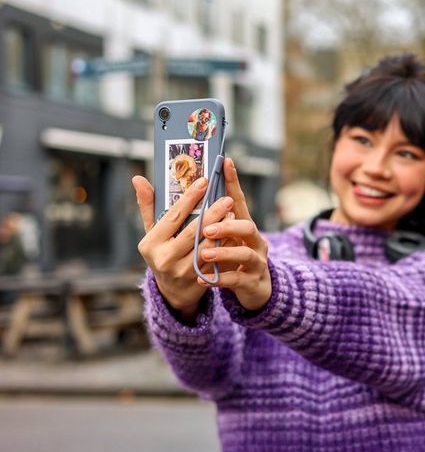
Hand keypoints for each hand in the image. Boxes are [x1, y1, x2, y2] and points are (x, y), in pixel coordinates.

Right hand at [132, 174, 237, 319]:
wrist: (172, 291)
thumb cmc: (162, 252)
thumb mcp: (152, 232)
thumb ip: (148, 206)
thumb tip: (138, 178)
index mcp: (151, 244)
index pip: (173, 216)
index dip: (190, 198)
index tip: (204, 181)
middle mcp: (165, 259)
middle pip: (193, 232)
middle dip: (212, 214)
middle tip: (226, 198)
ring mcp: (182, 272)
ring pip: (207, 247)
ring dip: (222, 230)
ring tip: (232, 214)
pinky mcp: (199, 281)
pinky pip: (216, 261)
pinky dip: (226, 246)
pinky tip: (234, 233)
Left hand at [197, 158, 271, 311]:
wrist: (252, 289)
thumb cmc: (227, 257)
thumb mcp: (215, 237)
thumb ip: (189, 215)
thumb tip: (142, 181)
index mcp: (242, 226)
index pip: (239, 201)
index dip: (234, 182)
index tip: (226, 162)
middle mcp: (253, 240)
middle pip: (247, 227)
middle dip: (228, 225)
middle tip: (207, 228)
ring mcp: (255, 261)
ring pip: (245, 253)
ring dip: (224, 252)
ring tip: (204, 253)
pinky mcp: (252, 281)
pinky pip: (238, 279)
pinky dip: (220, 279)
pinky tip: (203, 280)